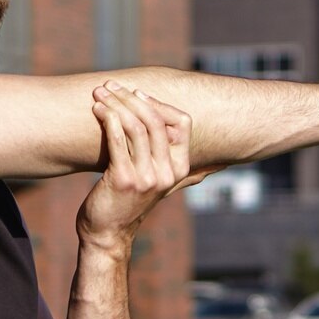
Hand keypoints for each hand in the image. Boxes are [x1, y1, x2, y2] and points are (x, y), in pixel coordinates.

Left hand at [75, 81, 220, 253]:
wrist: (108, 232)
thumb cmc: (130, 203)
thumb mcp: (163, 186)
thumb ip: (190, 174)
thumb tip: (220, 165)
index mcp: (180, 168)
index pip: (182, 123)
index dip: (159, 103)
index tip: (136, 93)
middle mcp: (168, 173)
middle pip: (154, 120)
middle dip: (130, 97)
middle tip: (109, 85)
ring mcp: (147, 177)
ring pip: (135, 126)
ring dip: (115, 104)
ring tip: (99, 94)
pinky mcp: (124, 180)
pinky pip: (118, 140)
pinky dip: (108, 120)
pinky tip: (98, 111)